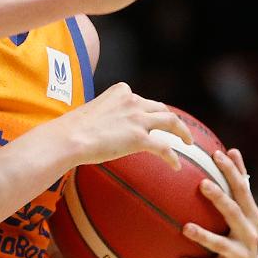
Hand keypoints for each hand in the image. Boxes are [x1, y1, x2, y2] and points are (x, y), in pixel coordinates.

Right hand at [47, 82, 194, 170]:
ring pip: (171, 121)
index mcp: (120, 91)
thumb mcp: (92, 111)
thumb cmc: (73, 128)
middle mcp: (132, 101)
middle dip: (170, 118)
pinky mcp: (140, 138)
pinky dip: (173, 157)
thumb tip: (104, 127)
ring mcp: (138, 119)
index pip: (141, 99)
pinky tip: (176, 166)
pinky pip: (164, 147)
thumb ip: (105, 114)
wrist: (69, 137)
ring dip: (182, 132)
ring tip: (188, 142)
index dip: (147, 109)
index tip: (149, 118)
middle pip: (160, 108)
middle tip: (175, 129)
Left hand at [179, 148, 257, 257]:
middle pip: (234, 213)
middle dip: (220, 198)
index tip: (217, 154)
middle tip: (202, 184)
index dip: (231, 172)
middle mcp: (249, 232)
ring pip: (221, 243)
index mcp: (251, 214)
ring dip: (204, 236)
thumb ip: (237, 182)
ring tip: (186, 228)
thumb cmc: (236, 231)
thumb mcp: (241, 209)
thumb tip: (231, 150)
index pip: (242, 189)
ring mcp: (240, 253)